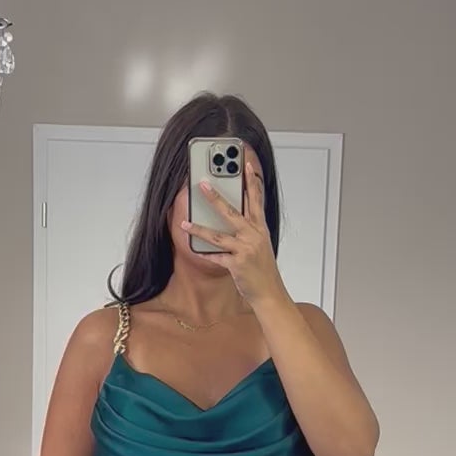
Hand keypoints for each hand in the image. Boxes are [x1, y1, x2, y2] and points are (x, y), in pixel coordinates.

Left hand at [181, 158, 285, 307]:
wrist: (270, 292)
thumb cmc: (263, 269)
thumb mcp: (260, 244)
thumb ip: (247, 228)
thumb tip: (228, 216)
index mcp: (260, 228)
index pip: (256, 198)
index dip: (251, 180)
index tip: (245, 163)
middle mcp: (254, 235)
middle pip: (233, 211)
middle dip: (216, 197)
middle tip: (203, 183)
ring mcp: (245, 249)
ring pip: (218, 235)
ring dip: (199, 228)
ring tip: (184, 221)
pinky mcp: (237, 264)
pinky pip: (216, 257)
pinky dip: (204, 254)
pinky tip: (192, 249)